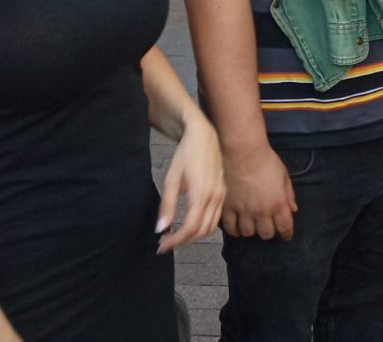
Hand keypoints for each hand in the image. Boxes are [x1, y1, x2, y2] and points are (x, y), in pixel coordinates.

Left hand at [155, 113, 225, 252]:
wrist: (204, 136)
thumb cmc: (185, 155)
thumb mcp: (171, 179)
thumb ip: (167, 205)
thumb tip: (160, 229)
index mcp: (202, 195)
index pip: (190, 228)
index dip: (175, 241)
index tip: (161, 246)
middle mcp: (215, 197)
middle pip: (201, 231)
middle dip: (183, 241)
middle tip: (165, 243)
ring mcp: (221, 195)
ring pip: (210, 227)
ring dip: (193, 236)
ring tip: (175, 235)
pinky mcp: (222, 193)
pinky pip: (214, 218)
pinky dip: (202, 226)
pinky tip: (188, 223)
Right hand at [220, 144, 297, 240]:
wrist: (243, 152)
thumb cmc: (266, 160)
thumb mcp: (284, 175)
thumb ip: (289, 194)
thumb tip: (293, 209)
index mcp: (278, 203)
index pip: (285, 227)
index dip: (287, 234)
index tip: (286, 236)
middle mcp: (261, 211)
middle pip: (266, 234)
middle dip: (269, 232)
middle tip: (268, 226)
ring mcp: (243, 211)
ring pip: (248, 233)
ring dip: (251, 231)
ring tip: (252, 225)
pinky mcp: (228, 208)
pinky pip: (230, 227)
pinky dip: (234, 230)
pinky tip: (237, 226)